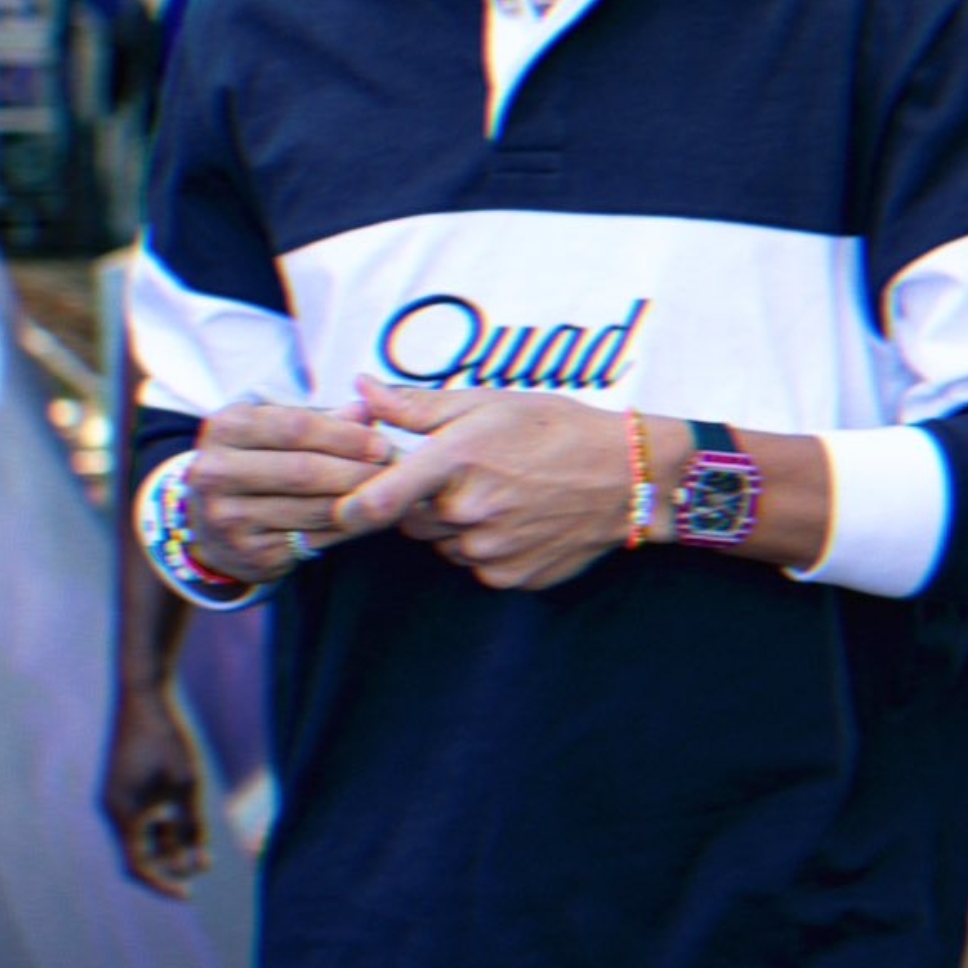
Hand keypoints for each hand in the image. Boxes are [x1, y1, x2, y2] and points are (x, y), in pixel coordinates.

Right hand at [102, 687, 209, 898]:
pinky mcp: (124, 787)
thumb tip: (196, 857)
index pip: (138, 865)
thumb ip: (192, 822)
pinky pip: (142, 820)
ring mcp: (117, 798)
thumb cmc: (168, 736)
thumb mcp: (188, 783)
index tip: (188, 897)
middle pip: (141, 855)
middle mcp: (114, 809)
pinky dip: (163, 826)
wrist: (145, 693)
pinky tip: (183, 816)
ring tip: (199, 836)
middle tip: (206, 859)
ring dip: (170, 844)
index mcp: (123, 812)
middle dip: (173, 862)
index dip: (162, 884)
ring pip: (143, 838)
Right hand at [184, 398, 390, 585]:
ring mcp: (229, 518)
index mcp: (224, 429)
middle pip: (304, 471)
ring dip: (359, 501)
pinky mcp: (250, 553)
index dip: (344, 435)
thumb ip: (319, 419)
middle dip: (357, 470)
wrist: (208, 523)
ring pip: (313, 509)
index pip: (294, 427)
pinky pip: (313, 540)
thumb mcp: (271, 430)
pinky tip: (368, 518)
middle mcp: (216, 473)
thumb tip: (368, 410)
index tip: (381, 441)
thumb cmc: (252, 463)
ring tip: (391, 492)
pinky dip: (348, 529)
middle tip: (394, 469)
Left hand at [333, 377, 630, 590]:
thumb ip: (414, 406)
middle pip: (409, 519)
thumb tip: (360, 389)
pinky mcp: (510, 577)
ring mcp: (490, 551)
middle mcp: (468, 512)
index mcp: (455, 461)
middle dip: (418, 501)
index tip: (341, 508)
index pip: (378, 500)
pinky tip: (515, 519)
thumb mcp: (485, 403)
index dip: (351, 508)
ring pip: (442, 543)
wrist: (626, 476)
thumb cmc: (553, 428)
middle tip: (458, 475)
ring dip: (452, 525)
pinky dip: (483, 547)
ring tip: (495, 493)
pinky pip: (474, 565)